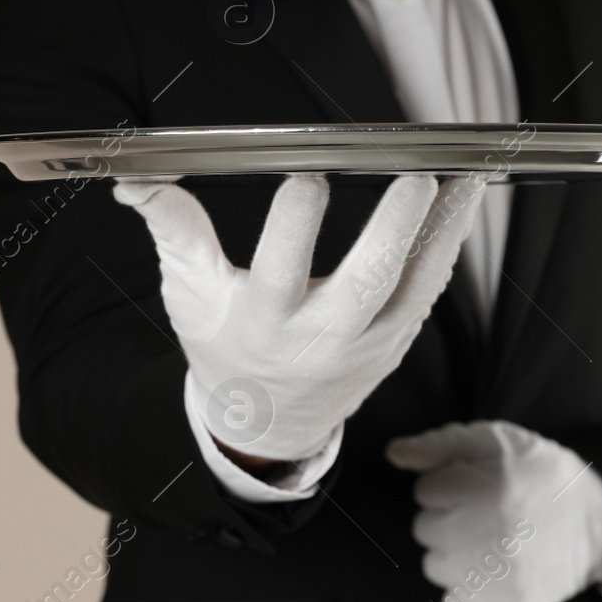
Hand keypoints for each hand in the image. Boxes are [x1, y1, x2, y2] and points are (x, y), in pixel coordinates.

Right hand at [115, 173, 483, 460]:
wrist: (267, 422)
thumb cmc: (226, 344)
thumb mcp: (190, 293)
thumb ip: (175, 232)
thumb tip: (137, 179)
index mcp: (263, 324)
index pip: (278, 276)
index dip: (293, 230)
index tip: (308, 180)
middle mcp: (320, 339)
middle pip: (364, 286)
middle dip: (393, 231)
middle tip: (415, 180)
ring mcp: (366, 346)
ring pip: (413, 290)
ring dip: (441, 233)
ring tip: (463, 182)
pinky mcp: (395, 343)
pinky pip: (428, 293)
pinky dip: (446, 249)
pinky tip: (462, 205)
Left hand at [387, 420, 601, 601]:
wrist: (599, 529)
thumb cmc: (544, 478)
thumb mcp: (499, 441)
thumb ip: (442, 444)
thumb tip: (395, 454)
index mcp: (491, 488)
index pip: (425, 490)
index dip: (449, 484)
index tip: (476, 486)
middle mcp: (493, 535)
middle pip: (424, 529)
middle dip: (448, 517)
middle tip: (483, 513)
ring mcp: (500, 578)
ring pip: (434, 567)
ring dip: (453, 554)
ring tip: (488, 541)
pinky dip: (466, 589)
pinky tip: (490, 570)